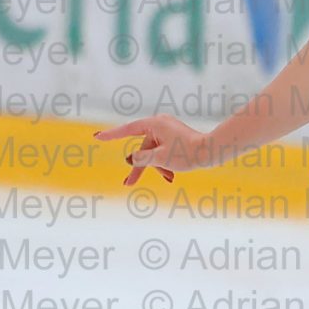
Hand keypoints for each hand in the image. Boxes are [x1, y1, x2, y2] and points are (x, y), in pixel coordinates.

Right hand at [91, 114, 212, 185]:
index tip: (96, 137)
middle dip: (140, 167)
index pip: (127, 130)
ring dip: (156, 167)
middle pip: (142, 148)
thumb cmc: (187, 153)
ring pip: (153, 153)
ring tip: (168, 177)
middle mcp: (160, 124)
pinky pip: (162, 152)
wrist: (212, 151)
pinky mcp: (174, 138)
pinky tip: (171, 175)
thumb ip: (141, 158)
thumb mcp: (159, 159)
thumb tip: (131, 158)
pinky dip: (164, 164)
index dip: (111, 136)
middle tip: (128, 184)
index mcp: (154, 124)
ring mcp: (168, 131)